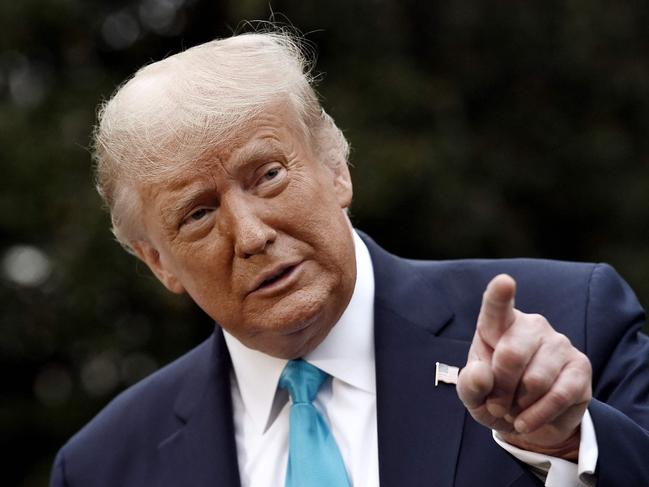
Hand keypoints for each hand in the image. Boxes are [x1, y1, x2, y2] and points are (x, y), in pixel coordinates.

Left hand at [456, 274, 591, 458]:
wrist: (527, 421)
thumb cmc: (493, 396)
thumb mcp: (472, 395)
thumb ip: (470, 383)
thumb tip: (482, 374)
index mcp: (499, 325)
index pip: (496, 307)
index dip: (499, 295)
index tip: (504, 282)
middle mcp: (531, 326)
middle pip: (511, 355)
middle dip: (499, 389)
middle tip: (496, 404)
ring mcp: (559, 343)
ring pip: (534, 380)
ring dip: (518, 405)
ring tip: (514, 408)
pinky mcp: (580, 366)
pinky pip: (557, 396)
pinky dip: (537, 416)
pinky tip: (527, 421)